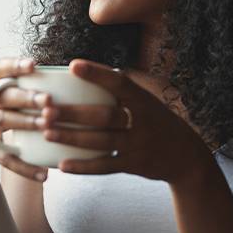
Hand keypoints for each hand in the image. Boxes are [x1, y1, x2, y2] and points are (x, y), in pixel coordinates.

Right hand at [0, 57, 50, 181]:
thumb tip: (68, 82)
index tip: (33, 64)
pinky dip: (24, 167)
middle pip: (5, 97)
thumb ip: (23, 85)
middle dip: (27, 98)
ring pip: (4, 121)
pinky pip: (5, 157)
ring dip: (26, 123)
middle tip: (49, 100)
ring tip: (48, 126)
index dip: (15, 66)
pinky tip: (44, 174)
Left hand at [40, 58, 211, 184]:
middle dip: (74, 113)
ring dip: (72, 137)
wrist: (186, 156)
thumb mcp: (146, 101)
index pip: (119, 83)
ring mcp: (138, 144)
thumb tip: (82, 69)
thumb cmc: (156, 121)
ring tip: (47, 132)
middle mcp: (142, 121)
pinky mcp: (133, 165)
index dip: (96, 74)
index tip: (72, 66)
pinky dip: (83, 166)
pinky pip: (105, 166)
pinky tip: (62, 164)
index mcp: (144, 99)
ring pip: (101, 141)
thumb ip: (122, 89)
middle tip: (46, 109)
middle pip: (104, 116)